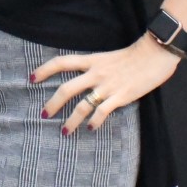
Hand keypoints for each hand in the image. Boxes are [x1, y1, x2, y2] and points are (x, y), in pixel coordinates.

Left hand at [32, 34, 181, 132]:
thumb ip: (94, 67)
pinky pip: (102, 111)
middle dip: (53, 103)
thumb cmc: (134, 55)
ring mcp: (107, 86)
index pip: (61, 62)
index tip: (31, 79)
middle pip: (66, 89)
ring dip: (71, 120)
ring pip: (81, 105)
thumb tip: (83, 78)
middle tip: (44, 114)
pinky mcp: (121, 97)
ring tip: (64, 131)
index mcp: (91, 60)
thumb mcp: (107, 57)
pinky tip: (90, 128)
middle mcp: (95, 73)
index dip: (44, 70)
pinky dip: (94, 121)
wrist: (155, 54)